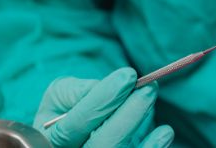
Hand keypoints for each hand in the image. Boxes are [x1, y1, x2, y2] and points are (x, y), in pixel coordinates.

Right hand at [33, 67, 173, 147]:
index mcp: (50, 141)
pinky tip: (165, 131)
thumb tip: (106, 88)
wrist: (73, 132)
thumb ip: (76, 91)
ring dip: (142, 125)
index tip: (128, 75)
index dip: (103, 99)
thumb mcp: (59, 95)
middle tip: (147, 87)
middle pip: (103, 145)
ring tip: (151, 97)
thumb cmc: (65, 109)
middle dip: (129, 114)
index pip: (75, 124)